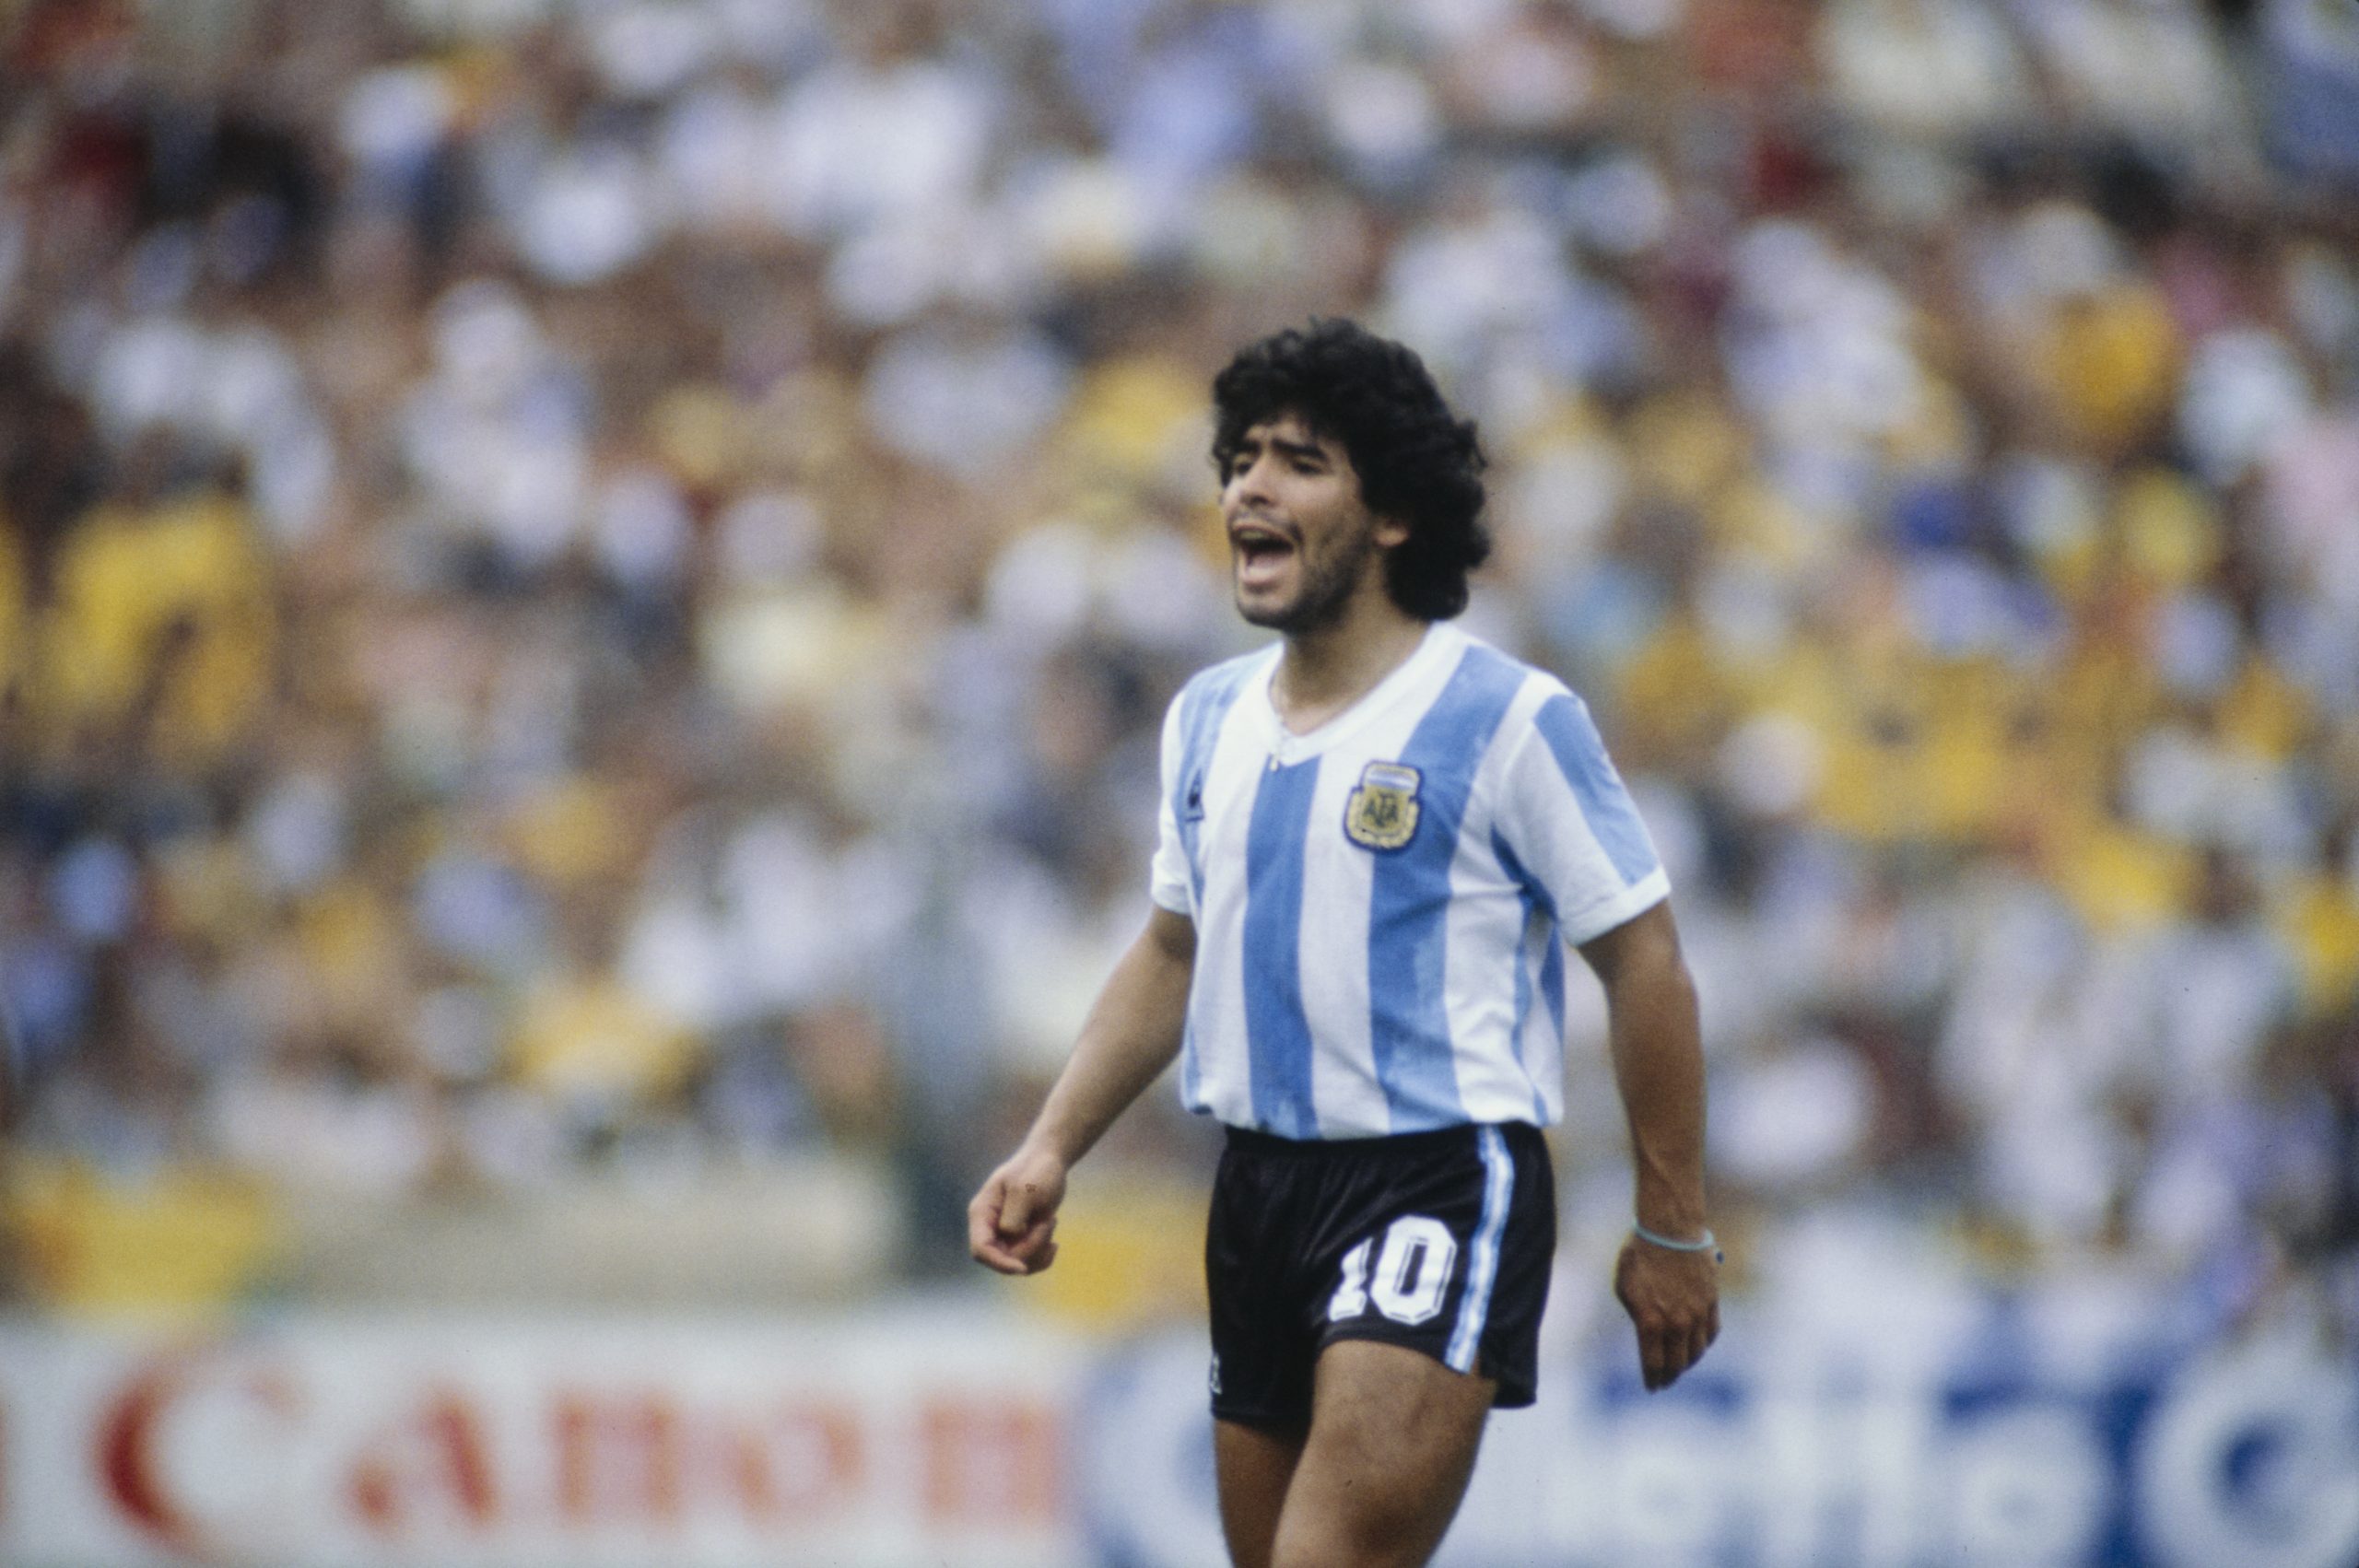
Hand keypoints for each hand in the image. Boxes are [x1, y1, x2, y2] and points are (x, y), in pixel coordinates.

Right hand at [967, 1146, 1067, 1275]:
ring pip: (1017, 1263)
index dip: (999, 1262)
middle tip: (1049, 1222)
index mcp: (982, 1213)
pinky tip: (1054, 1245)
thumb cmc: (1036, 1170)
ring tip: (1051, 1221)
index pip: (980, 1249)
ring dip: (1039, 1249)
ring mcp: (1004, 1235)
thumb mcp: (1025, 1189)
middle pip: (1002, 1258)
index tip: (1022, 1268)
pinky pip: (1028, 1262)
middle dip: (1029, 1248)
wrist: (1049, 1161)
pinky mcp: (1020, 1239)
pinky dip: (1043, 1258)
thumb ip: (1014, 1216)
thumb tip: (1010, 1236)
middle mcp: (989, 1227)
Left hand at [1613, 1235, 1719, 1391]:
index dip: (1652, 1380)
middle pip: (1677, 1364)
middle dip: (1670, 1377)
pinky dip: (1704, 1344)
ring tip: (1680, 1365)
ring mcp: (1697, 1314)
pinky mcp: (1712, 1302)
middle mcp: (1676, 1324)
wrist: (1670, 1230)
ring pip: (1696, 1352)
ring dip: (1688, 1363)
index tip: (1652, 1387)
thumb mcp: (1625, 1287)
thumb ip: (1636, 1315)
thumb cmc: (1640, 1255)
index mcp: (1650, 1323)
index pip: (1653, 1365)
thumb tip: (1646, 1332)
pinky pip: (1711, 1333)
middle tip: (1665, 1381)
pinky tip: (1697, 1346)